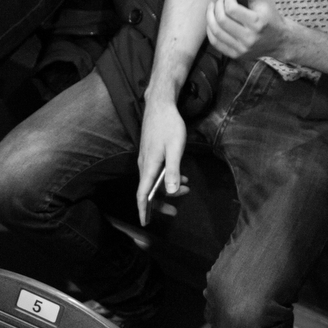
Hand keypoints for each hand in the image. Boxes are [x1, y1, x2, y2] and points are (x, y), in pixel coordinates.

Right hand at [136, 96, 188, 224]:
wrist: (160, 104)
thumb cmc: (169, 125)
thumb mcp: (175, 148)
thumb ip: (173, 171)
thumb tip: (170, 192)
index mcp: (149, 166)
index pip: (142, 193)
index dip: (143, 210)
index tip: (144, 223)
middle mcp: (144, 165)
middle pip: (148, 191)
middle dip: (160, 203)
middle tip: (174, 212)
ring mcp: (146, 159)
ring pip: (153, 182)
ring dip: (167, 190)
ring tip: (185, 191)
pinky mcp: (150, 153)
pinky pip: (156, 172)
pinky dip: (168, 178)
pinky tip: (182, 178)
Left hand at [205, 0, 290, 60]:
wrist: (278, 40)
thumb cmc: (269, 16)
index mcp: (257, 22)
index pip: (231, 9)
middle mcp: (248, 38)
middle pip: (221, 20)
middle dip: (217, 6)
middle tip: (221, 1)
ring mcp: (241, 49)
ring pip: (215, 32)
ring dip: (210, 17)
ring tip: (213, 8)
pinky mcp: (235, 55)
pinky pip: (215, 43)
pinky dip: (210, 30)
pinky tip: (213, 21)